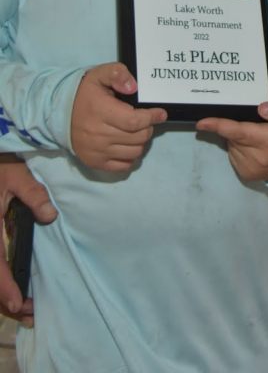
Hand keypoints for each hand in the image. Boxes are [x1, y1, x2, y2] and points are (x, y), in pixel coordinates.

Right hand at [0, 156, 57, 325]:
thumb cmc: (1, 167)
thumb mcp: (17, 176)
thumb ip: (32, 193)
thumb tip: (50, 215)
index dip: (5, 287)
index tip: (17, 304)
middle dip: (6, 300)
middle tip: (29, 314)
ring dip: (4, 295)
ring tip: (26, 310)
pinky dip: (3, 283)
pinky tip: (16, 292)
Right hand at [71, 64, 166, 172]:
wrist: (59, 112)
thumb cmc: (84, 93)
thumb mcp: (100, 74)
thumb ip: (118, 74)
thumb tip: (133, 87)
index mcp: (101, 112)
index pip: (135, 121)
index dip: (152, 118)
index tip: (161, 114)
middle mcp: (99, 135)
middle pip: (138, 137)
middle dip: (148, 127)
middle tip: (145, 120)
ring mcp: (97, 151)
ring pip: (134, 152)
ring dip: (141, 141)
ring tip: (137, 131)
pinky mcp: (94, 162)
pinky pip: (123, 166)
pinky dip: (131, 156)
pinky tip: (128, 144)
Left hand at [196, 100, 267, 181]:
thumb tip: (260, 108)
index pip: (239, 132)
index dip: (219, 126)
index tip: (201, 123)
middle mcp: (258, 158)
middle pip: (233, 137)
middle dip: (236, 126)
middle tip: (255, 123)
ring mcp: (251, 169)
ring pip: (231, 146)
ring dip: (237, 138)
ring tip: (257, 135)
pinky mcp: (247, 175)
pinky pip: (233, 155)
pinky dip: (238, 148)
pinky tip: (253, 146)